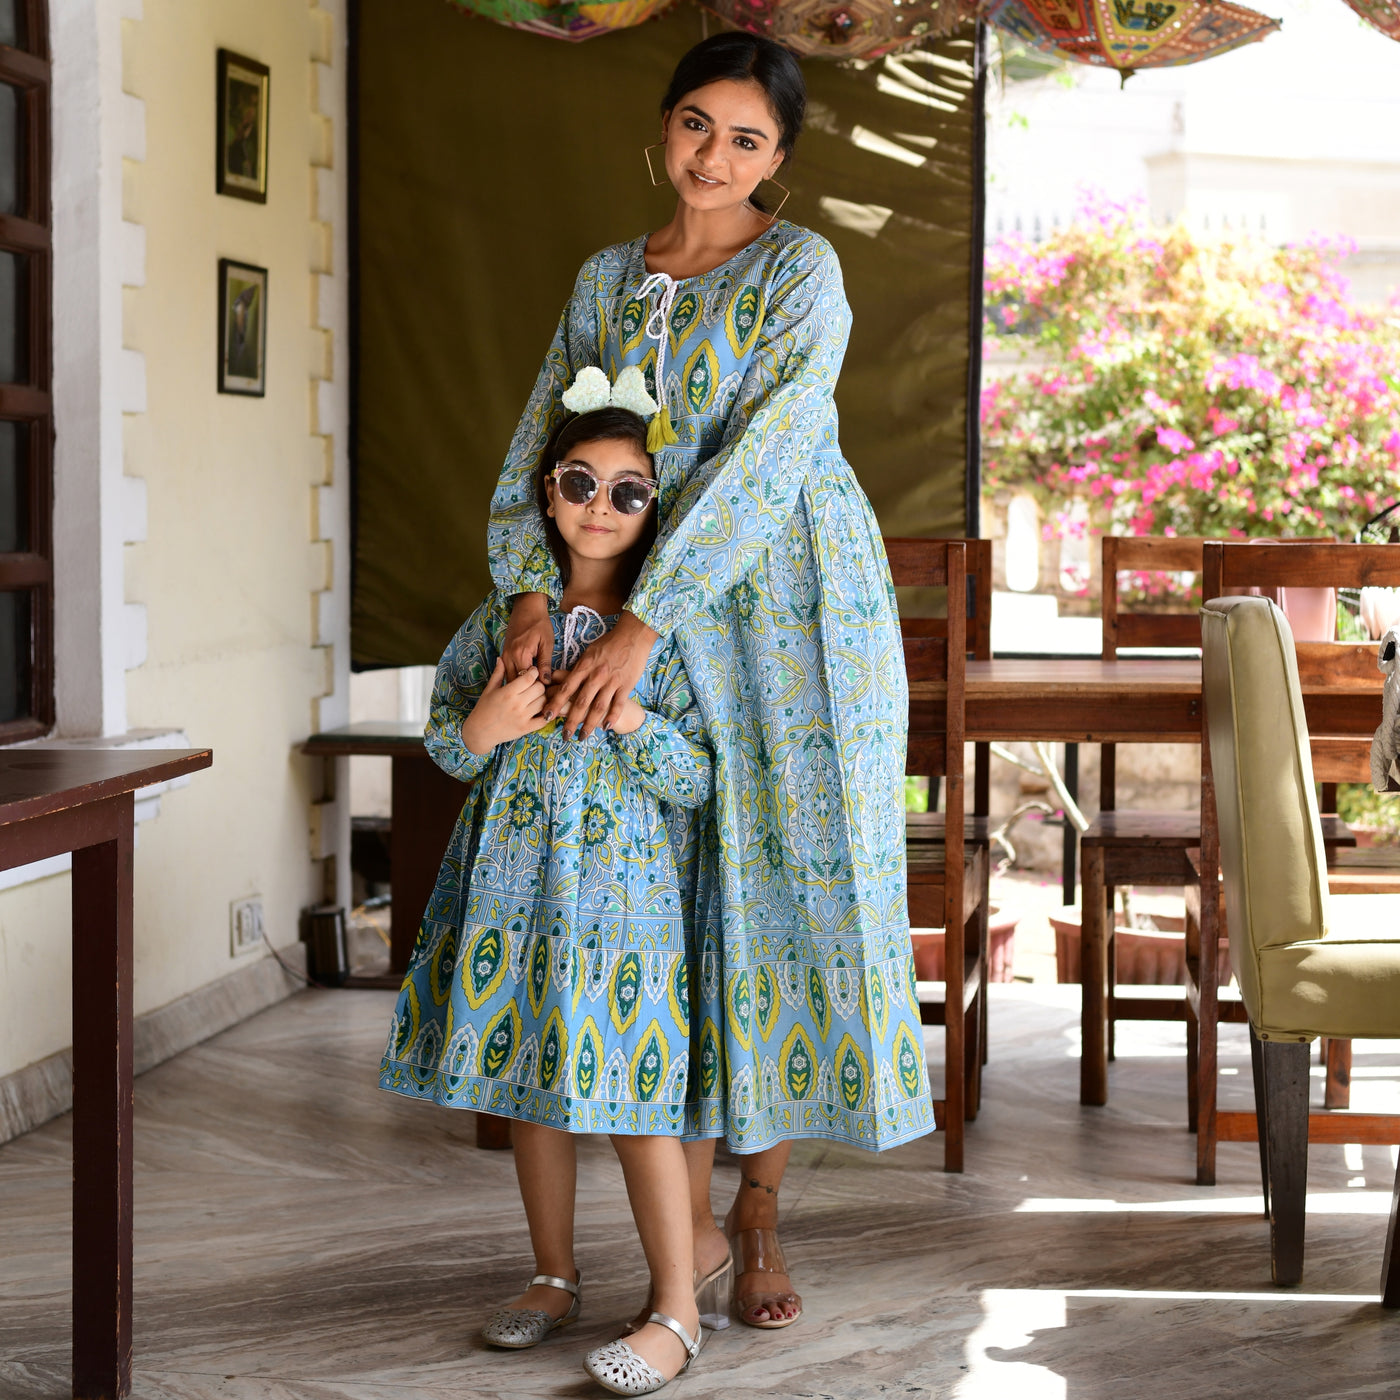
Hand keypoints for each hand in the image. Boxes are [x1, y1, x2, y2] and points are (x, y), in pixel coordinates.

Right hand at [460, 658, 547, 753]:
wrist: (480, 732)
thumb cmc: (484, 708)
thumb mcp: (489, 689)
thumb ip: (498, 673)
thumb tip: (500, 658)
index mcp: (508, 692)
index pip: (529, 677)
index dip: (534, 672)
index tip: (532, 672)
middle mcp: (517, 704)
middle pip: (540, 688)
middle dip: (538, 685)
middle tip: (534, 686)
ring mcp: (523, 717)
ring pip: (544, 702)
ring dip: (542, 698)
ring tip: (536, 698)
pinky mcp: (526, 728)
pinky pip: (544, 719)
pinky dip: (545, 714)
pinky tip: (541, 710)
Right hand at [502, 592, 553, 682]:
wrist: (526, 607)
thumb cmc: (540, 623)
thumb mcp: (547, 643)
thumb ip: (545, 663)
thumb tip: (546, 682)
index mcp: (520, 655)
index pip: (526, 681)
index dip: (536, 688)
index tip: (546, 691)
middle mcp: (509, 657)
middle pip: (515, 683)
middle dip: (526, 690)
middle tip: (539, 693)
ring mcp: (504, 656)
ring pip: (509, 679)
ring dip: (519, 685)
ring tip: (532, 688)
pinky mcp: (504, 654)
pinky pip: (506, 672)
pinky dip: (515, 678)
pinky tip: (525, 681)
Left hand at [547, 612, 657, 738]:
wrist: (633, 636)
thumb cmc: (609, 643)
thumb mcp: (589, 652)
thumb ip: (578, 668)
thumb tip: (561, 679)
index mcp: (584, 666)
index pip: (566, 688)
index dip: (555, 703)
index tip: (546, 716)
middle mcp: (596, 675)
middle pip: (580, 702)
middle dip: (571, 721)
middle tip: (564, 736)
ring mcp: (612, 681)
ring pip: (598, 707)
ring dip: (589, 725)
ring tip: (582, 737)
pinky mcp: (626, 685)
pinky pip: (617, 705)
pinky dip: (611, 717)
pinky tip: (604, 728)